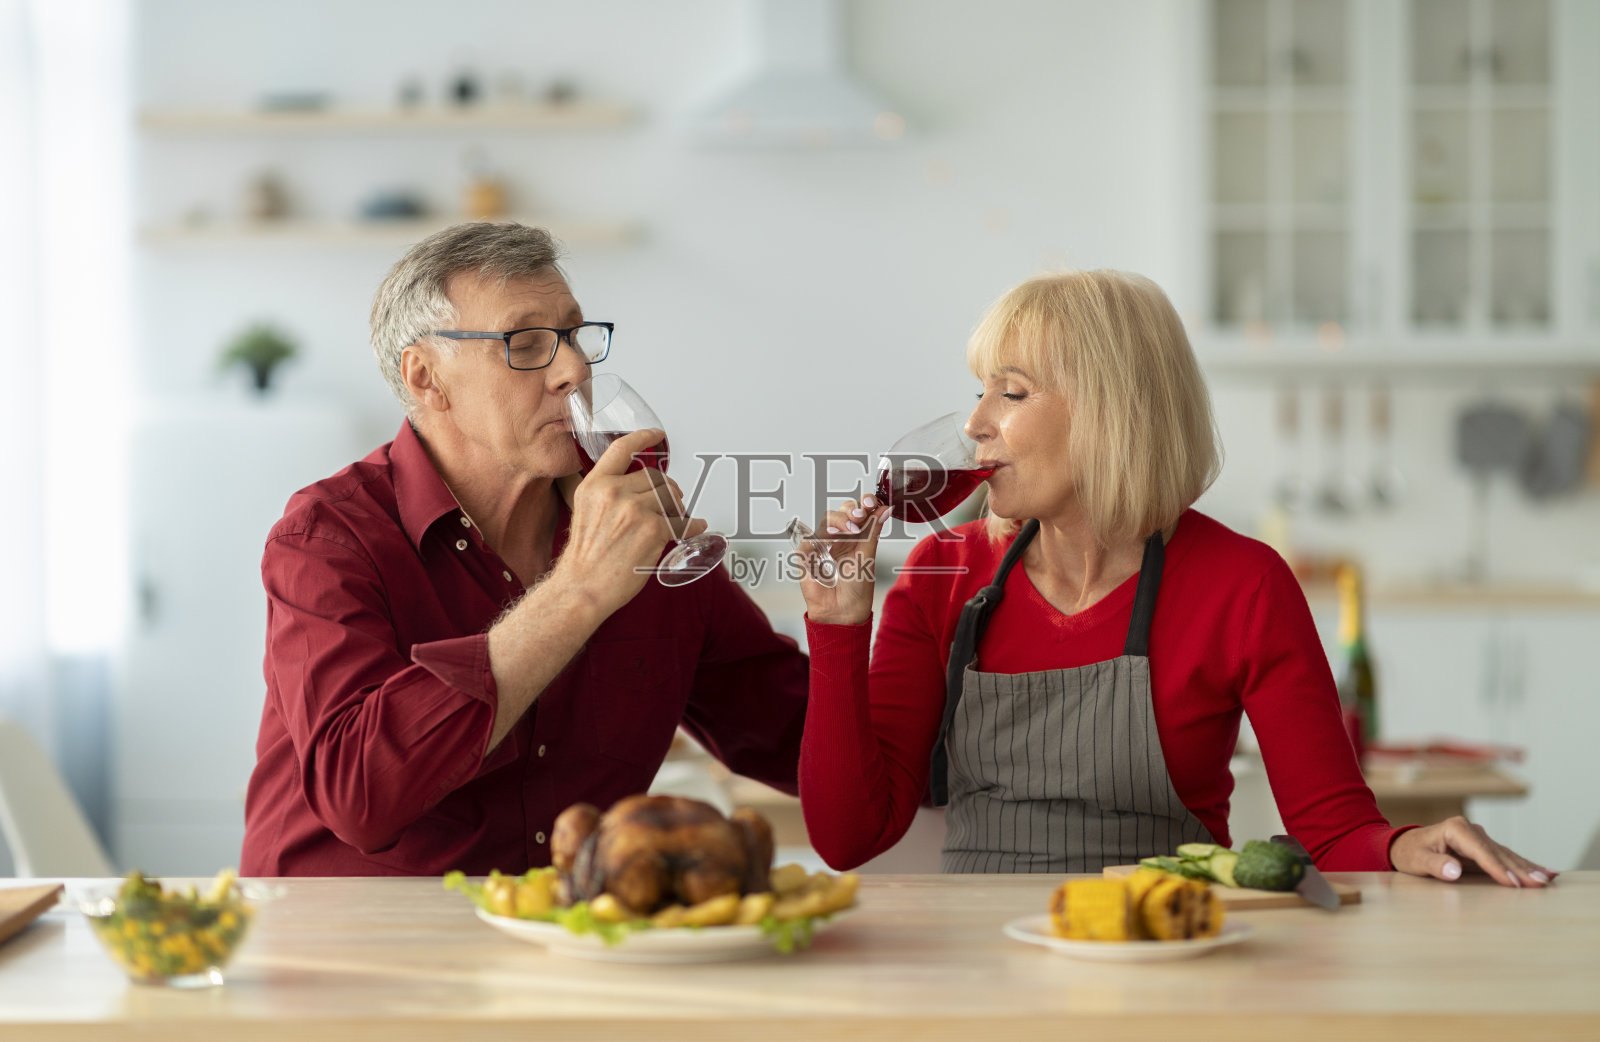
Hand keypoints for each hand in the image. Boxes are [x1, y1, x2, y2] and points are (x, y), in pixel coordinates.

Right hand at [554, 427, 707, 611]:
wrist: (583, 587)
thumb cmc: (586, 557)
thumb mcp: (585, 512)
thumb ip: (608, 494)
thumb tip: (639, 487)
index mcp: (595, 485)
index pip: (621, 449)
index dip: (642, 438)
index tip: (656, 434)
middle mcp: (614, 492)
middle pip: (655, 477)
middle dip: (666, 489)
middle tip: (671, 501)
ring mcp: (635, 510)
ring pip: (670, 497)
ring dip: (677, 507)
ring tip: (676, 518)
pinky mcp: (653, 529)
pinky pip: (682, 522)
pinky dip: (692, 525)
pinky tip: (696, 527)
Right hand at [799, 492, 890, 626]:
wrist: (844, 611)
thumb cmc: (857, 588)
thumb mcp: (868, 556)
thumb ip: (872, 531)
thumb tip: (885, 509)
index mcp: (856, 536)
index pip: (858, 511)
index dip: (864, 503)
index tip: (871, 502)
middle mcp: (839, 537)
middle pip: (841, 511)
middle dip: (850, 509)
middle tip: (859, 516)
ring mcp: (822, 545)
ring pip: (825, 520)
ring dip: (838, 521)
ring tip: (849, 529)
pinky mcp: (806, 556)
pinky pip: (808, 540)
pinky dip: (817, 539)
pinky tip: (827, 543)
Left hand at [1389, 815, 1556, 887]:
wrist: (1403, 845)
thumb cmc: (1408, 852)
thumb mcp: (1416, 860)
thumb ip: (1435, 865)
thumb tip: (1454, 871)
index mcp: (1456, 829)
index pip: (1481, 851)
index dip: (1498, 868)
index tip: (1514, 884)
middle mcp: (1471, 830)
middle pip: (1499, 852)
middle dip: (1521, 869)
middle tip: (1541, 883)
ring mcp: (1478, 837)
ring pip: (1507, 855)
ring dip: (1528, 868)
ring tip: (1549, 879)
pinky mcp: (1482, 847)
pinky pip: (1505, 857)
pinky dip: (1523, 866)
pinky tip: (1544, 872)